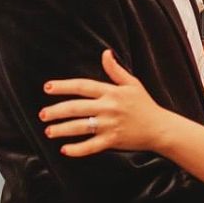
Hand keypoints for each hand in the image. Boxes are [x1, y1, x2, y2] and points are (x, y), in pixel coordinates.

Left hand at [40, 49, 168, 156]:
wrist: (160, 128)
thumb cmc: (145, 105)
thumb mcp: (132, 84)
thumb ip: (115, 70)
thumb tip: (105, 53)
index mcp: (111, 92)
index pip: (82, 86)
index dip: (63, 86)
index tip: (47, 88)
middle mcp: (108, 107)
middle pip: (76, 107)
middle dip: (56, 111)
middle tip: (43, 114)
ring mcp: (110, 125)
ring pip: (80, 127)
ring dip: (62, 129)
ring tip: (48, 131)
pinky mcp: (113, 141)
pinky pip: (92, 146)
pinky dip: (78, 149)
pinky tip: (65, 150)